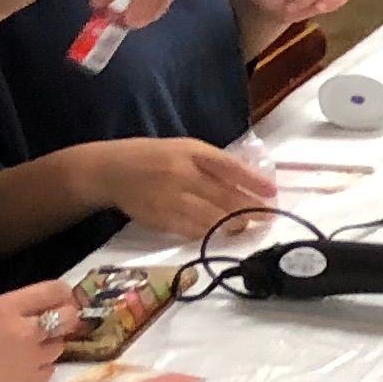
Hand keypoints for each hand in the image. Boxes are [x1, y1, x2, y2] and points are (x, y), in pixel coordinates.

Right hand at [85, 138, 269, 239]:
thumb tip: (251, 180)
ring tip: (246, 226)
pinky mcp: (159, 218)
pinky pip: (191, 230)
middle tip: (268, 216)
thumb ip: (214, 163)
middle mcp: (181, 174)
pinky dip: (209, 233)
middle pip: (224, 196)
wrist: (110, 170)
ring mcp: (169, 198)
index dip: (254, 181)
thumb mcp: (185, 148)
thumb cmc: (154, 157)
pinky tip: (220, 233)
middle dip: (251, 209)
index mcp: (190, 152)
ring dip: (234, 225)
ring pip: (211, 218)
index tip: (273, 192)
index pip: (229, 167)